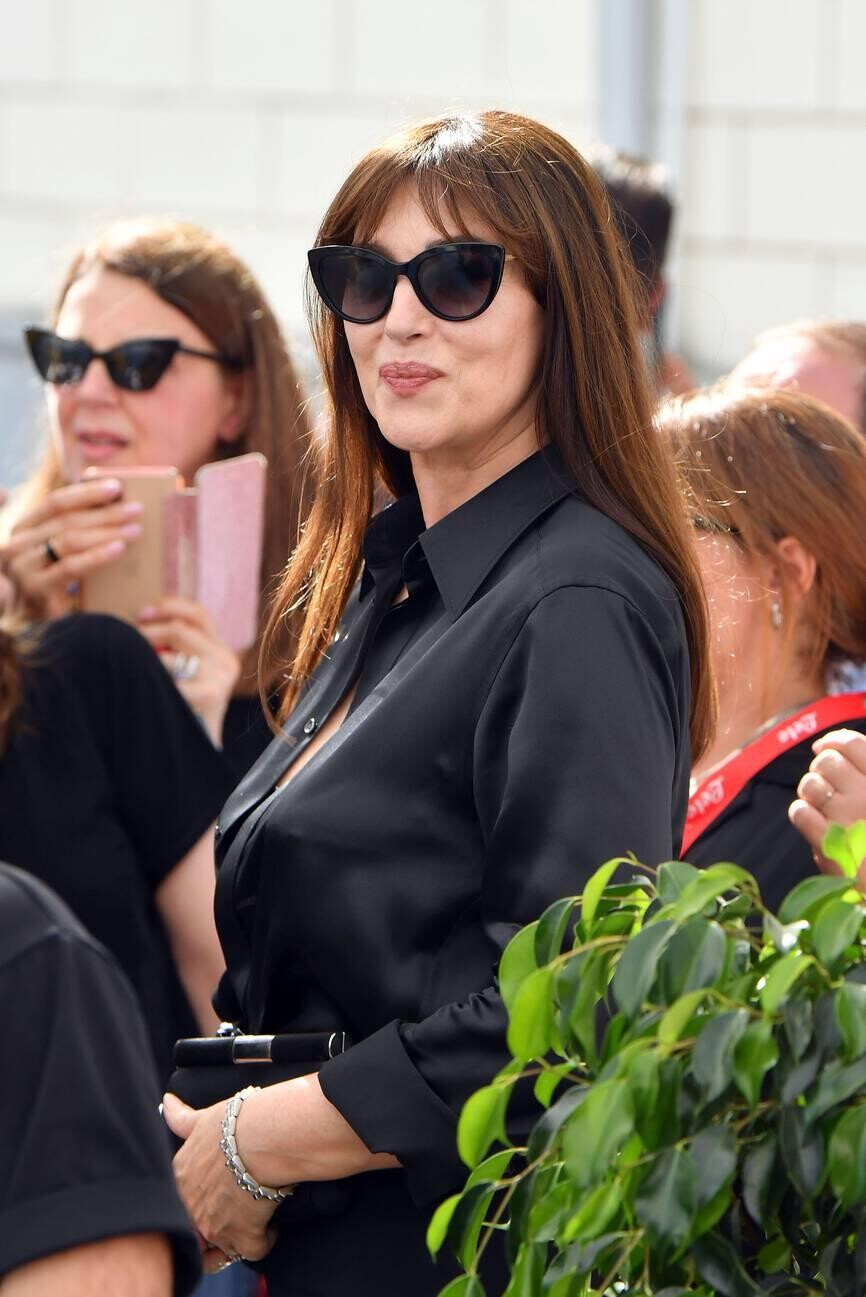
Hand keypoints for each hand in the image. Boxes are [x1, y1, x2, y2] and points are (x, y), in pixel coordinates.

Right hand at [0, 478, 142, 617]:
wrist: (38, 629)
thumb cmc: (56, 585)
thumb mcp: (61, 554)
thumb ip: (75, 530)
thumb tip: (116, 504)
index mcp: (24, 528)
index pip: (55, 502)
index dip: (86, 492)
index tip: (117, 486)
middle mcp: (18, 544)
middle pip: (67, 520)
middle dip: (105, 513)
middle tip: (136, 510)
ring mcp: (24, 566)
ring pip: (69, 540)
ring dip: (106, 532)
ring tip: (135, 530)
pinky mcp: (35, 588)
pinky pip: (70, 566)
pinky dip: (97, 555)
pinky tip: (119, 549)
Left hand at [137, 597, 239, 743]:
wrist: (198, 752)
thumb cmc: (181, 707)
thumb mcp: (184, 670)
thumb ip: (172, 646)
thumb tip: (138, 619)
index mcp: (220, 647)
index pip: (197, 612)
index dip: (168, 606)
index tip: (140, 613)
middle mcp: (226, 658)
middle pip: (180, 629)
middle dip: (146, 632)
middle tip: (124, 641)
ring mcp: (221, 677)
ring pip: (170, 654)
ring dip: (143, 658)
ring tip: (128, 665)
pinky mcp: (210, 695)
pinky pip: (168, 679)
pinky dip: (151, 682)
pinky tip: (142, 689)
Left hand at [163, 1076, 397, 1269]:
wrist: (263, 1136)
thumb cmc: (236, 1122)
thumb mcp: (205, 1118)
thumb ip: (182, 1118)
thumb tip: (167, 1103)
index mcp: (180, 1179)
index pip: (182, 1202)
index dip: (200, 1200)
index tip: (219, 1192)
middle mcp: (191, 1207)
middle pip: (196, 1231)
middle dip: (213, 1226)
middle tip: (234, 1213)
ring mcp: (214, 1226)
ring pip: (219, 1251)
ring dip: (234, 1242)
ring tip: (250, 1226)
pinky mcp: (242, 1237)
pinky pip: (253, 1250)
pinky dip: (264, 1240)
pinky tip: (271, 1225)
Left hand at [788, 728, 865, 884]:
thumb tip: (843, 750)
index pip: (853, 744)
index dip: (834, 741)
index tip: (825, 747)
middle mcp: (864, 795)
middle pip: (826, 762)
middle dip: (821, 768)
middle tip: (825, 781)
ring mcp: (844, 819)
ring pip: (810, 785)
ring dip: (810, 791)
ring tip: (821, 803)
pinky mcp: (826, 843)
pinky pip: (799, 812)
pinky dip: (801, 813)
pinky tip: (811, 820)